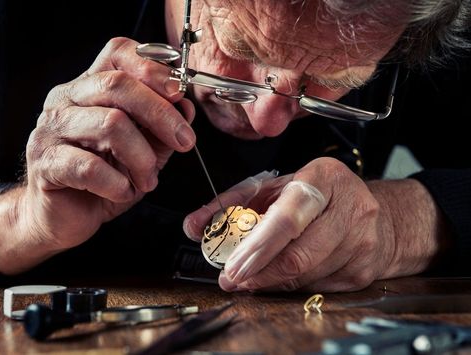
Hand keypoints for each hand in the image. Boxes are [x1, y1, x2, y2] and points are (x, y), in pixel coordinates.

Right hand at [23, 37, 194, 257]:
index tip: (180, 94)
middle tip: (184, 141)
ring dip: (142, 157)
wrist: (66, 215)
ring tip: (148, 180)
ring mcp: (52, 129)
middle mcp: (67, 99)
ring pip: (110, 123)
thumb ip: (163, 128)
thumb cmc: (104, 178)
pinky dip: (117, 183)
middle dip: (161, 114)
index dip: (154, 68)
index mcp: (91, 88)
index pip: (119, 53)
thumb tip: (187, 108)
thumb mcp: (144, 150)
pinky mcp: (46, 162)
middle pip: (118, 85)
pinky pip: (89, 166)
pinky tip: (123, 191)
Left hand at [184, 157, 444, 291]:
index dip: (257, 247)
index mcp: (324, 177)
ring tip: (254, 276)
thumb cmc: (318, 195)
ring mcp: (362, 241)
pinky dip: (293, 285)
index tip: (232, 266)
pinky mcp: (364, 269)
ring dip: (272, 281)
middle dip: (259, 273)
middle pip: (299, 255)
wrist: (378, 214)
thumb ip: (232, 204)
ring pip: (306, 276)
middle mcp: (350, 207)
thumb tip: (194, 226)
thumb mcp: (276, 187)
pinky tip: (284, 275)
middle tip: (234, 279)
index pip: (288, 217)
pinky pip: (318, 287)